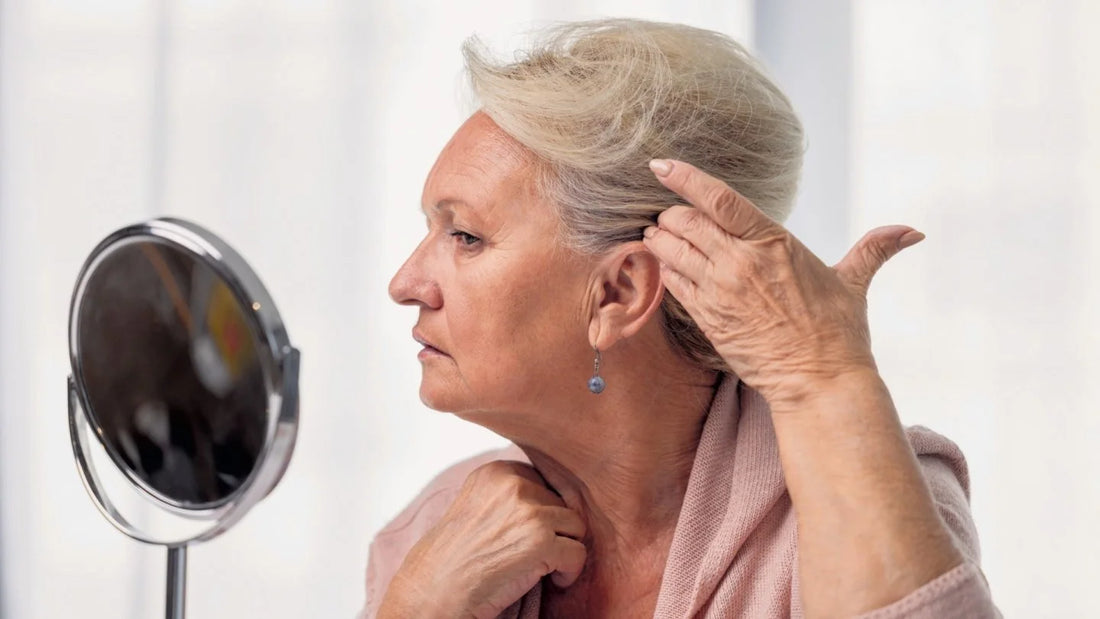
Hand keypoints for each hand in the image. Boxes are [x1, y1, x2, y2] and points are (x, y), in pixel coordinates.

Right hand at [379, 461, 586, 618]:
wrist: (434, 590)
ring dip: (564, 549)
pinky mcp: (540, 541)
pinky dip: (570, 572)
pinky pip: (578, 552)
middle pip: (561, 503)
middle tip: (534, 554)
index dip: (541, 512)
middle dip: (553, 531)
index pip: (543, 482)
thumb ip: (509, 494)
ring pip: (575, 525)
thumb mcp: (477, 506)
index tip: (527, 534)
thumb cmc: (454, 557)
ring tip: (544, 567)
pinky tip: (551, 580)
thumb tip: (553, 496)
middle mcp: (512, 484)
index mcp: (496, 472)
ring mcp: (528, 511)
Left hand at [641, 159, 923, 405]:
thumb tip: (915, 232)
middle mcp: (740, 262)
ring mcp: (719, 292)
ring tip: (658, 236)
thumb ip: (875, 249)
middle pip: (684, 222)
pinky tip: (665, 266)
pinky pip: (671, 284)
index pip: (719, 199)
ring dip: (659, 240)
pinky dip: (663, 270)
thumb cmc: (839, 332)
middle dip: (670, 214)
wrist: (819, 383)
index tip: (662, 165)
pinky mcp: (707, 319)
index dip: (685, 178)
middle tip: (669, 215)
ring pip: (670, 251)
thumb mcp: (854, 282)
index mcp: (773, 242)